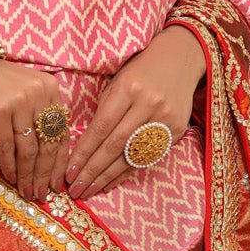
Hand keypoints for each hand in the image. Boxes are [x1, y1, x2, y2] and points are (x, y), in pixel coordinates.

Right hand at [0, 59, 69, 202]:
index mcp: (50, 88)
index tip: (57, 183)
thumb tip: (48, 158)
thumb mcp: (22, 90)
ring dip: (28, 175)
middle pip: (47, 144)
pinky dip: (9, 166)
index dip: (60, 162)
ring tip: (27, 192)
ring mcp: (18, 101)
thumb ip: (38, 113)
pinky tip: (11, 178)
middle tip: (42, 195)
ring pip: (28, 149)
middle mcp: (38, 92)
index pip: (62, 132)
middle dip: (45, 174)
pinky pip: (6, 147)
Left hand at [65, 27, 206, 198]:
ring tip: (89, 191)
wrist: (180, 59)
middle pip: (115, 146)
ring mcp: (165, 119)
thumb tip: (82, 148)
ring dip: (107, 177)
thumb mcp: (117, 81)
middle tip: (75, 189)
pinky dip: (127, 172)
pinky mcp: (176, 130)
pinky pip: (147, 157)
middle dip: (92, 170)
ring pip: (131, 156)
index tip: (69, 172)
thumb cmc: (140, 70)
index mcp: (128, 89)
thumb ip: (103, 111)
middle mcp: (148, 105)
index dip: (83, 153)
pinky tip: (110, 183)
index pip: (101, 128)